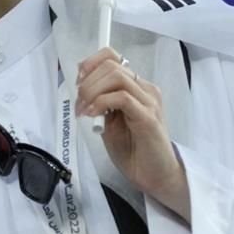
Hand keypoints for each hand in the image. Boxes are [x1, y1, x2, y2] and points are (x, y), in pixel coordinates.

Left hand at [75, 48, 190, 222]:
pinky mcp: (149, 116)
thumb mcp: (108, 122)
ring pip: (116, 76)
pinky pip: (122, 97)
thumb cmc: (132, 151)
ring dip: (92, 91)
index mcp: (136, 87)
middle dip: (87, 81)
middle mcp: (145, 89)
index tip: (77, 81)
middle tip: (78, 103)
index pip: (113, 57)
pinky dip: (101, 103)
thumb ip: (99, 103)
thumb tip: (82, 86)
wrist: (155, 176)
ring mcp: (149, 101)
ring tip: (84, 110)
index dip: (90, 63)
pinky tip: (93, 115)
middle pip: (111, 65)